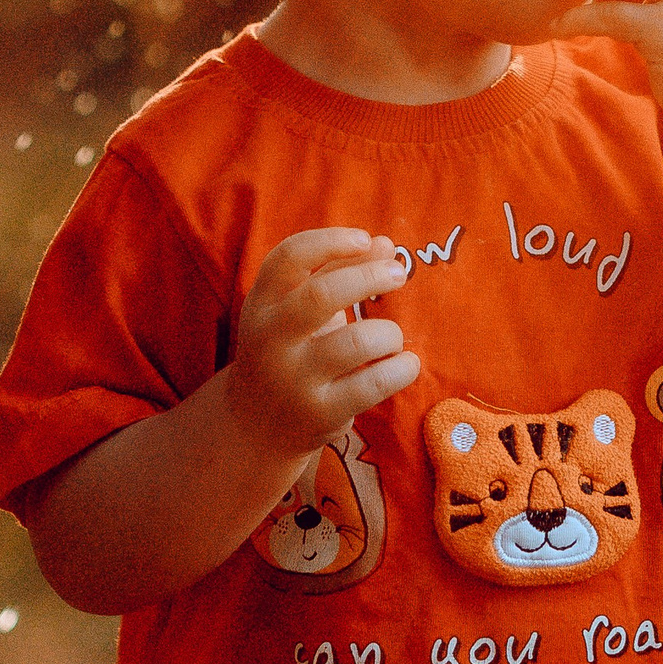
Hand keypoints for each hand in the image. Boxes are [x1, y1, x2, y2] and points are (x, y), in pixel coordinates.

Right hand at [225, 227, 418, 474]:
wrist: (256, 424)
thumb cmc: (290, 349)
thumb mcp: (299, 308)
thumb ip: (339, 272)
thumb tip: (385, 244)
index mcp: (263, 303)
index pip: (289, 257)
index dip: (331, 242)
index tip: (364, 239)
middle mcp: (271, 339)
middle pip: (322, 294)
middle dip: (370, 277)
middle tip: (398, 274)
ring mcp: (294, 379)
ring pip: (358, 341)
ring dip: (389, 332)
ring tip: (392, 338)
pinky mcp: (320, 412)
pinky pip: (374, 384)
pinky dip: (402, 368)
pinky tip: (405, 364)